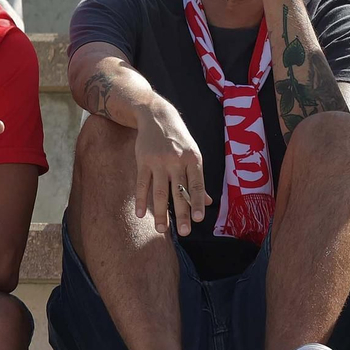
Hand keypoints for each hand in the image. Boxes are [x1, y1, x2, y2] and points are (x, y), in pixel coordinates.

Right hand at [133, 95, 211, 234]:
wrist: (157, 116)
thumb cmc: (179, 139)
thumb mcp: (193, 154)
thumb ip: (198, 179)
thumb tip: (209, 202)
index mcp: (193, 160)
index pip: (197, 185)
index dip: (198, 202)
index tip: (198, 219)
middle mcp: (177, 161)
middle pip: (179, 192)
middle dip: (181, 214)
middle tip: (184, 232)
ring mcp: (159, 161)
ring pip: (159, 192)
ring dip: (160, 212)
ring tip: (161, 230)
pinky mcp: (143, 161)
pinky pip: (142, 184)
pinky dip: (141, 200)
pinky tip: (141, 214)